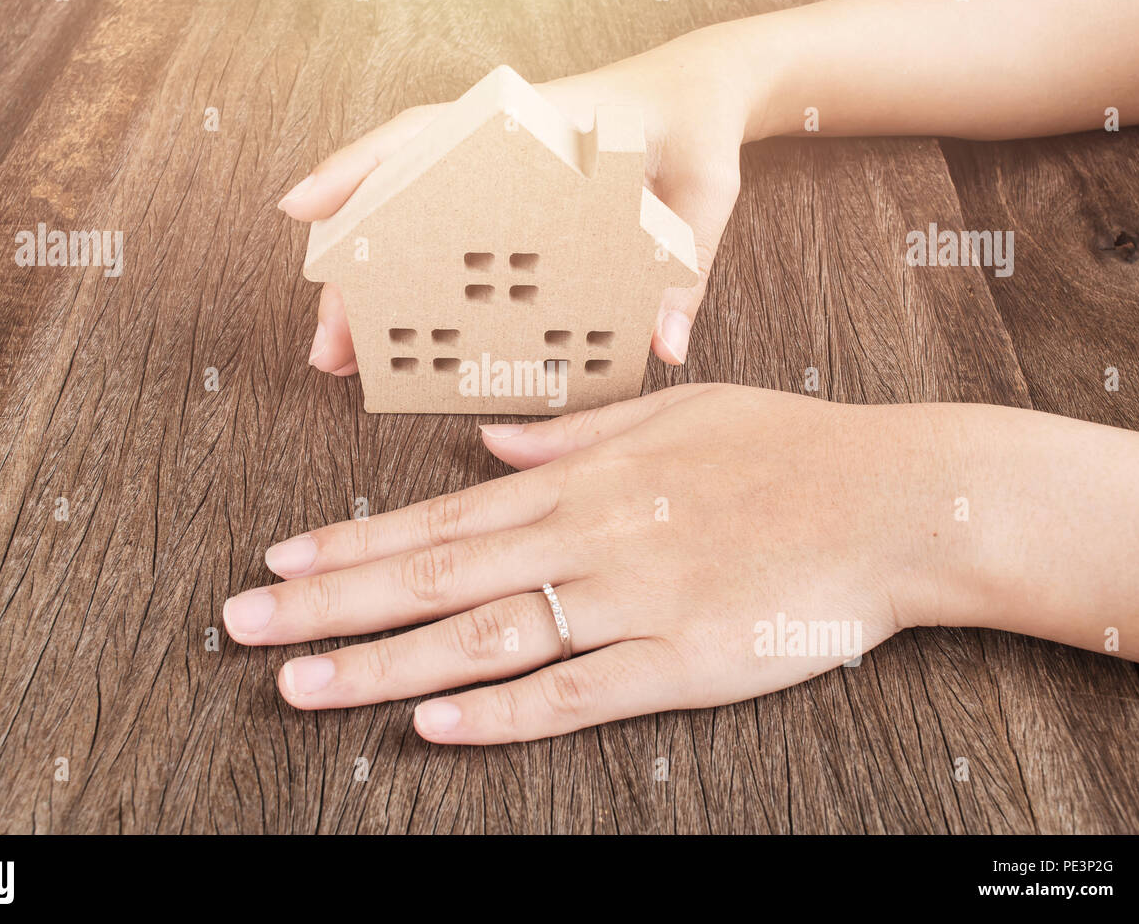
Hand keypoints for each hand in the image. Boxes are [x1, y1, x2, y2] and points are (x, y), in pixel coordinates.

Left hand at [223, 384, 983, 742]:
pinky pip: (577, 694)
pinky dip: (502, 713)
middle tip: (244, 625)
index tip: (281, 558)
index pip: (441, 516)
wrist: (894, 500)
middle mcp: (588, 538)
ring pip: (484, 637)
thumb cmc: (787, 446)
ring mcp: (631, 601)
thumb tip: (488, 438)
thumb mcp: (673, 410)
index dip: (353, 541)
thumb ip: (571, 432)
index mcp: (583, 480)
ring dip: (385, 664)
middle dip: (330, 602)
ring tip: (301, 683)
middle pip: (436, 577)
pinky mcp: (682, 662)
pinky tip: (434, 728)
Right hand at [279, 30, 765, 373]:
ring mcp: (493, 176)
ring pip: (408, 225)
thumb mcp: (702, 197)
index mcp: (533, 124)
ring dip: (373, 288)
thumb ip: (685, 270)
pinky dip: (415, 284)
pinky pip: (442, 240)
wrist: (699, 98)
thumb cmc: (695, 132)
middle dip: (351, 271)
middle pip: (398, 200)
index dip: (357, 170)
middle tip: (329, 349)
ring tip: (349, 359)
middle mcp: (496, 148)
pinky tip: (402, 331)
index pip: (426, 136)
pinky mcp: (505, 206)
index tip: (301, 210)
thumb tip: (664, 346)